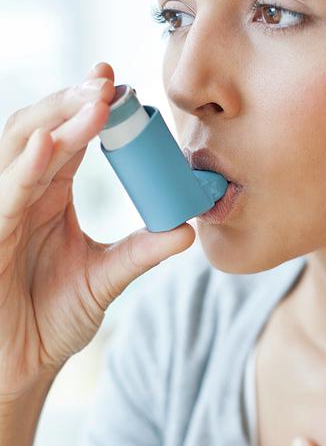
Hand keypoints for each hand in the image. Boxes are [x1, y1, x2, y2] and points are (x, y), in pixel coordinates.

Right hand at [0, 62, 194, 398]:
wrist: (26, 363)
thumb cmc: (54, 317)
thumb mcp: (107, 278)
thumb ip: (142, 251)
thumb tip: (188, 229)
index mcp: (50, 194)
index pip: (69, 139)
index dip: (92, 110)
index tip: (125, 88)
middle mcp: (24, 193)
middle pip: (42, 130)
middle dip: (73, 102)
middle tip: (109, 82)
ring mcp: (3, 210)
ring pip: (20, 150)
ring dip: (55, 121)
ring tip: (91, 102)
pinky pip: (4, 195)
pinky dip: (24, 168)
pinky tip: (50, 147)